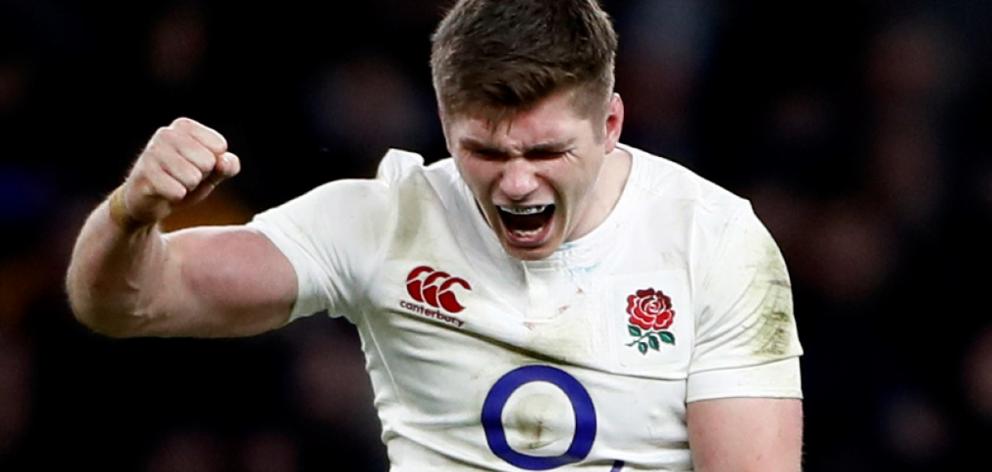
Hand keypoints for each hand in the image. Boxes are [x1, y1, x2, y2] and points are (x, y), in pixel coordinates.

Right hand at [118, 117, 240, 224]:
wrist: (149, 200)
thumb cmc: (185, 180)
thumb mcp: (212, 172)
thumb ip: (228, 166)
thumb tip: (223, 161)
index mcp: (184, 126)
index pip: (219, 145)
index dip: (213, 163)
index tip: (197, 165)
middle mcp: (166, 133)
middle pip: (207, 162)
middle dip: (200, 176)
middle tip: (184, 176)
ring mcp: (152, 152)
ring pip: (192, 178)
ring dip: (188, 187)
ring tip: (174, 183)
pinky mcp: (143, 173)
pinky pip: (177, 192)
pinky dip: (176, 197)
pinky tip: (164, 191)